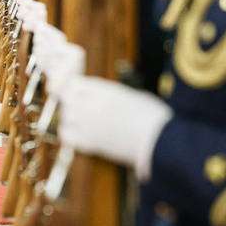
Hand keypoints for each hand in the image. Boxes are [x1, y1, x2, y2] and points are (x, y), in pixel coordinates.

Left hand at [58, 76, 172, 182]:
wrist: (160, 141)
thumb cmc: (152, 118)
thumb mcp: (131, 95)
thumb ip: (109, 93)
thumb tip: (98, 94)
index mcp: (106, 91)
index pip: (75, 83)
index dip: (74, 88)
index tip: (76, 92)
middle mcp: (94, 104)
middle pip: (67, 98)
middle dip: (70, 102)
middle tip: (79, 108)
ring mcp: (89, 124)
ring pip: (65, 115)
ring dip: (69, 118)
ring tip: (81, 123)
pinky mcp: (90, 143)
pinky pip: (67, 136)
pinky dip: (69, 135)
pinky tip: (79, 136)